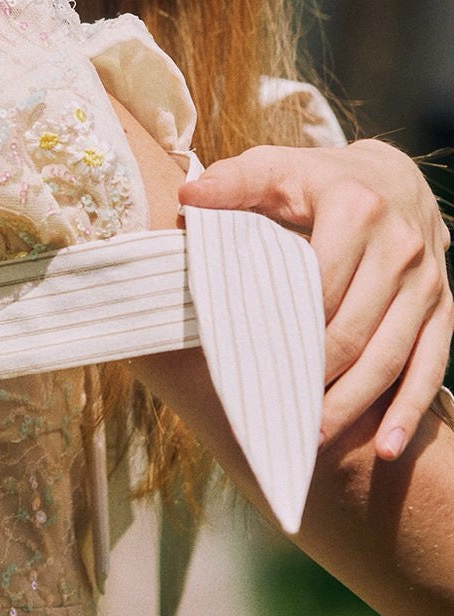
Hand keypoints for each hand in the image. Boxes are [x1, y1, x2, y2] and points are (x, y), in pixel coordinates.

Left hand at [182, 139, 452, 459]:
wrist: (395, 178)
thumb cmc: (319, 179)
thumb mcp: (276, 168)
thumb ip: (233, 183)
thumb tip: (187, 198)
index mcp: (356, 209)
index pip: (318, 283)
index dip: (286, 326)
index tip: (253, 362)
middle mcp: (400, 246)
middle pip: (353, 328)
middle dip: (315, 376)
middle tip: (276, 414)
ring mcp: (427, 281)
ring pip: (390, 355)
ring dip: (354, 404)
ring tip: (313, 438)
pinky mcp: (443, 306)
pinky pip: (430, 363)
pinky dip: (412, 409)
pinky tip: (388, 448)